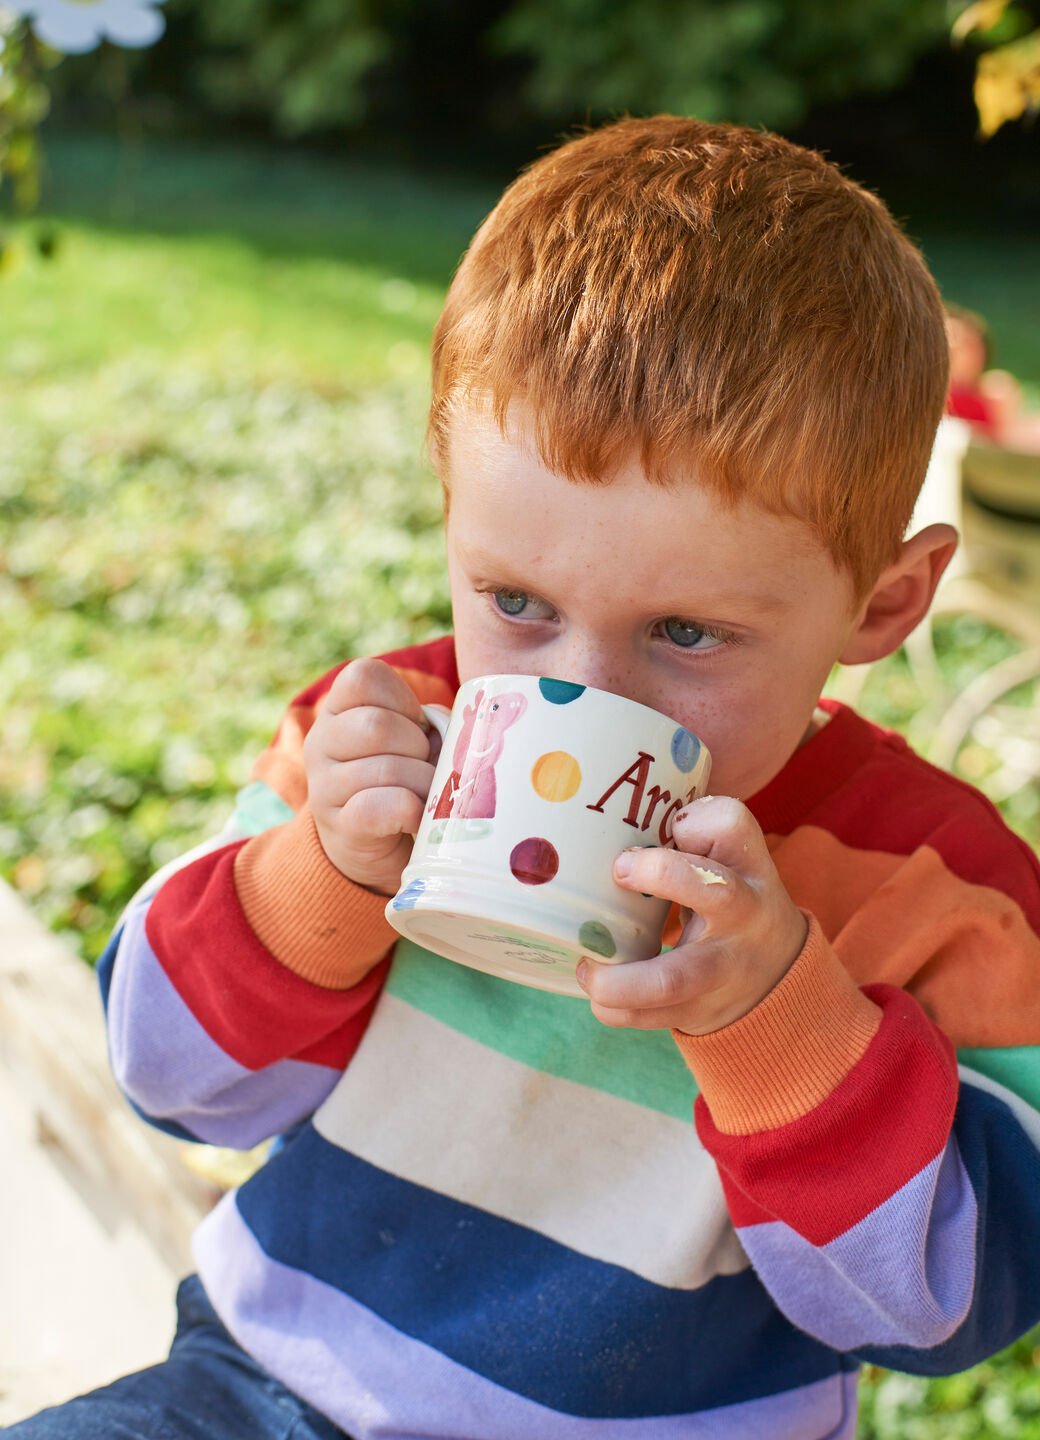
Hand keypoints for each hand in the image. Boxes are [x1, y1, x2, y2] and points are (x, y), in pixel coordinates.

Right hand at [303, 658, 439, 896]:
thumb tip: (464, 730)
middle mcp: (322, 742)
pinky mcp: (341, 827)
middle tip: (424, 766)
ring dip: (422, 784)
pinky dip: (409, 811)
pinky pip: (379, 808)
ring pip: (385, 769)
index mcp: (339, 710)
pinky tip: (415, 818)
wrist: (378, 847)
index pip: (364, 677)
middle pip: (376, 725)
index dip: (401, 699)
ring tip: (427, 795)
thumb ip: (433, 724)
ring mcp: (325, 786)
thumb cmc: (404, 781)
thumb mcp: (413, 742)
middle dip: (417, 746)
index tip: (416, 725)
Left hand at [577, 796, 807, 1035]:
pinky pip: (654, 1018)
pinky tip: (598, 997)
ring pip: (673, 978)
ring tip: (586, 967)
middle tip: (618, 873)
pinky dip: (617, 1010)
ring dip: (619, 978)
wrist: (776, 969)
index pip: (732, 826)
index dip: (693, 822)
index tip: (648, 826)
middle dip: (664, 876)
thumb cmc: (733, 894)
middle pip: (716, 894)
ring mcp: (723, 968)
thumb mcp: (730, 855)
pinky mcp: (700, 1008)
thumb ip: (696, 829)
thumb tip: (636, 836)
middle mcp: (743, 914)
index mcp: (745, 867)